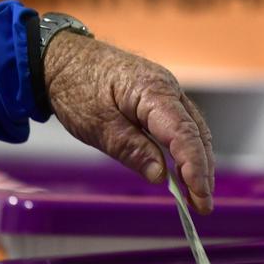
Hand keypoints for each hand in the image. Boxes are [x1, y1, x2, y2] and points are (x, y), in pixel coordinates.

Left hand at [44, 32, 214, 213]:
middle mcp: (168, 88)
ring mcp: (165, 91)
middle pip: (196, 134)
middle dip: (202, 171)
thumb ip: (132, 149)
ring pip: (192, 130)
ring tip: (196, 195)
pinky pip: (180, 125)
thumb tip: (161, 177)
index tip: (199, 198)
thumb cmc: (75, 85)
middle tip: (202, 206)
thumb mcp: (98, 125)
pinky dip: (185, 149)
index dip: (194, 169)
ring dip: (197, 162)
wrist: (61, 57)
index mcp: (154, 91)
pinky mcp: (158, 98)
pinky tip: (182, 170)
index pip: (184, 134)